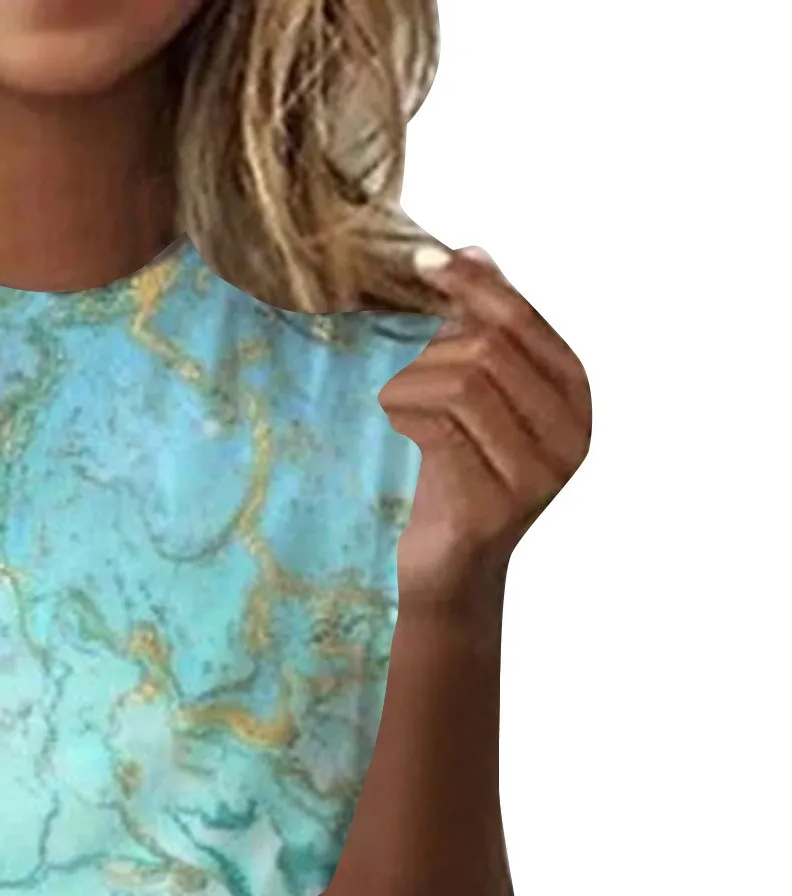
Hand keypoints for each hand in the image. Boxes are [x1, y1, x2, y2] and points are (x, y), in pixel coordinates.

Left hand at [380, 246, 591, 618]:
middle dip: (431, 348)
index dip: (475, 285)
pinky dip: (406, 415)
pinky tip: (395, 423)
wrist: (449, 571)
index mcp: (575, 397)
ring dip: (412, 384)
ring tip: (394, 403)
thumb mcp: (476, 399)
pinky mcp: (494, 505)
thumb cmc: (458, 476)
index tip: (424, 260)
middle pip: (490, 349)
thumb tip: (473, 249)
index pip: (524, 321)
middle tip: (398, 370)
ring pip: (462, 384)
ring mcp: (537, 474)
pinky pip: (440, 430)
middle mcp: (570, 434)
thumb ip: (481, 332)